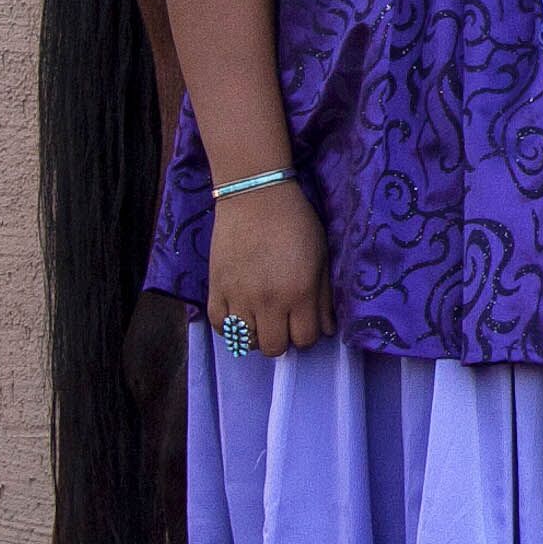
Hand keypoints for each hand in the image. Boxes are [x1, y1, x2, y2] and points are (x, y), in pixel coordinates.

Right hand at [207, 177, 327, 357]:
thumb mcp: (321, 257)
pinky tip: (239, 313)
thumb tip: (327, 329)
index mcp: (299, 293)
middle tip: (282, 320)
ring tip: (260, 316)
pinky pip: (220, 327)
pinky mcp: (215, 289)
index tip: (303, 321)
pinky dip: (230, 326)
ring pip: (246, 342)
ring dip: (256, 334)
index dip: (307, 334)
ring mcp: (238, 297)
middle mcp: (268, 302)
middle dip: (282, 338)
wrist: (255, 195)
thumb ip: (324, 297)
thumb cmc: (295, 222)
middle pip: (274, 348)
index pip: (305, 339)